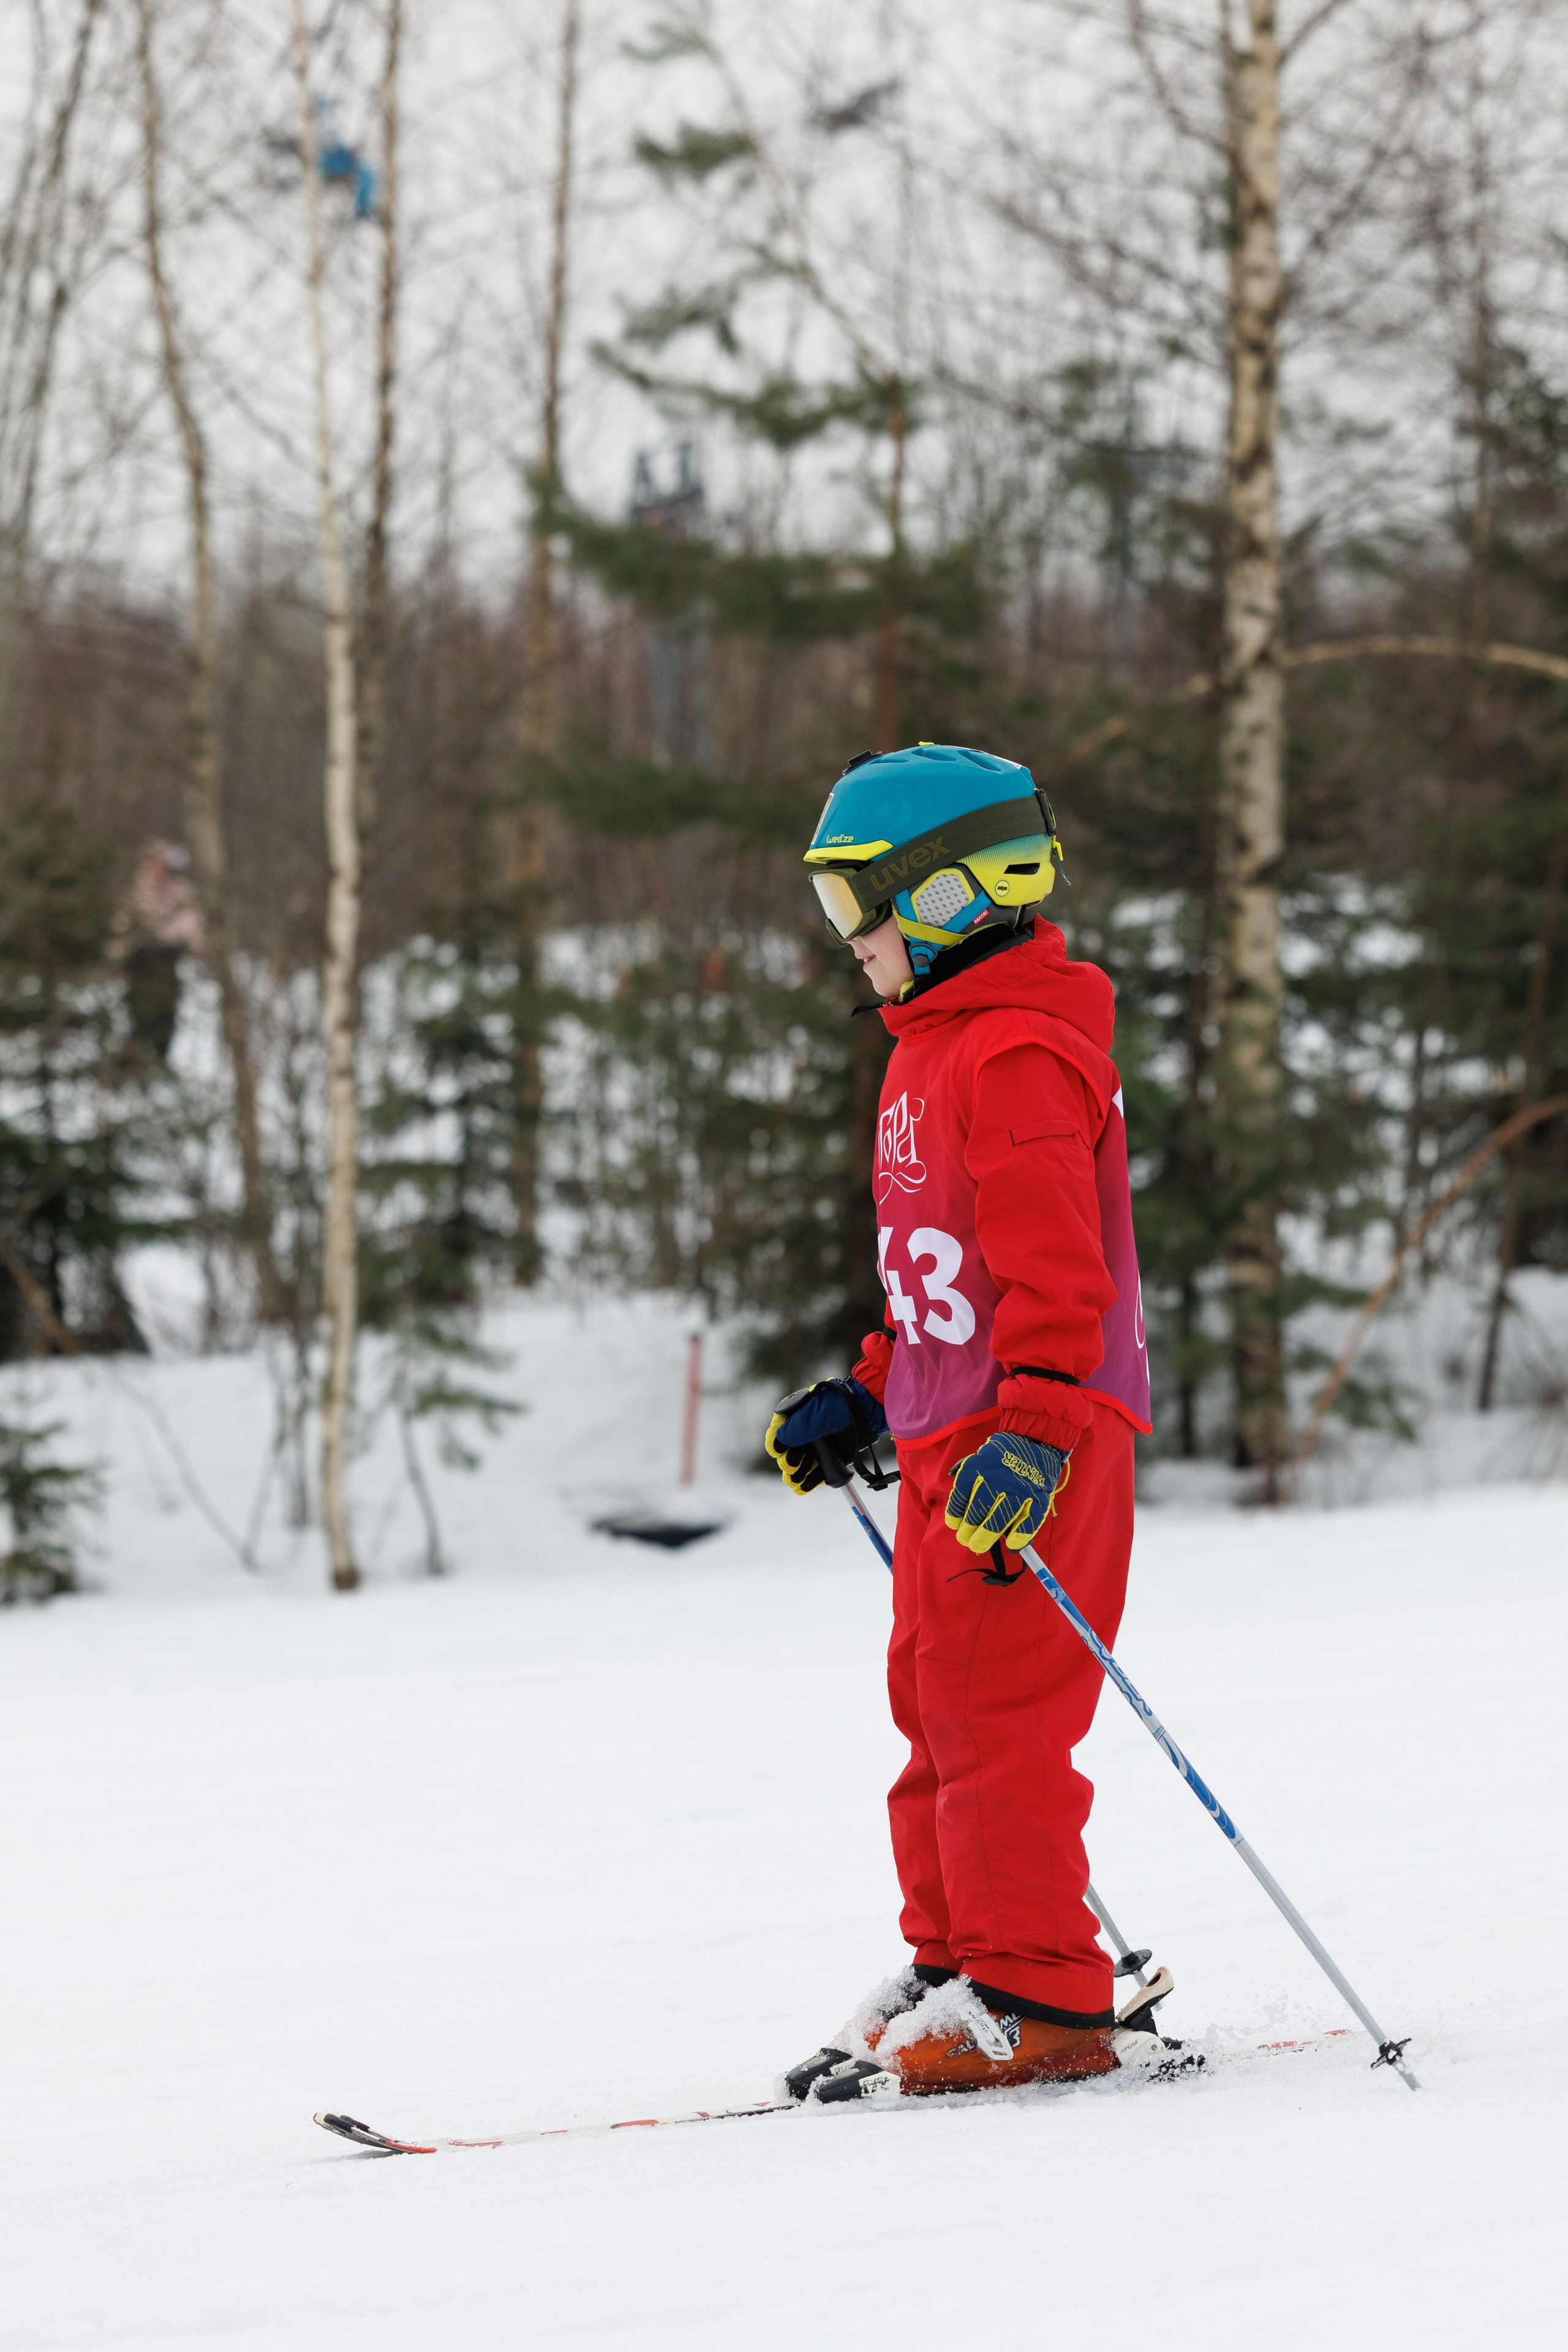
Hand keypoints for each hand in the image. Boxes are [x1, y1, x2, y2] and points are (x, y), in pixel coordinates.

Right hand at [764, 1377, 886, 1496]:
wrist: (868, 1409)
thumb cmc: (840, 1406)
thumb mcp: (815, 1416)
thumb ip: (796, 1430)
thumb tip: (777, 1445)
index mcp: (798, 1414)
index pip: (779, 1431)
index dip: (776, 1443)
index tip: (778, 1452)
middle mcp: (806, 1431)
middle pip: (789, 1451)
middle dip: (788, 1462)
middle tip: (792, 1467)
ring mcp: (820, 1445)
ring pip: (802, 1464)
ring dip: (797, 1475)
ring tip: (797, 1481)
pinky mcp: (832, 1456)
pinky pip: (818, 1471)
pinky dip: (811, 1481)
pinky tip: (804, 1487)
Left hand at [944, 1431, 1066, 1553]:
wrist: (1036, 1439)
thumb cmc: (1002, 1454)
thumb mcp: (980, 1456)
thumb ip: (968, 1478)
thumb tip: (957, 1511)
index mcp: (978, 1466)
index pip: (961, 1496)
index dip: (955, 1515)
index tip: (954, 1525)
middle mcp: (996, 1478)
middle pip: (977, 1512)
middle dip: (969, 1531)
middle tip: (967, 1541)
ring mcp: (1018, 1488)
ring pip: (999, 1519)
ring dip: (986, 1537)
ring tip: (978, 1545)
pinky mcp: (1039, 1496)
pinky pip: (1028, 1521)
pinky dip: (1019, 1536)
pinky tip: (1011, 1544)